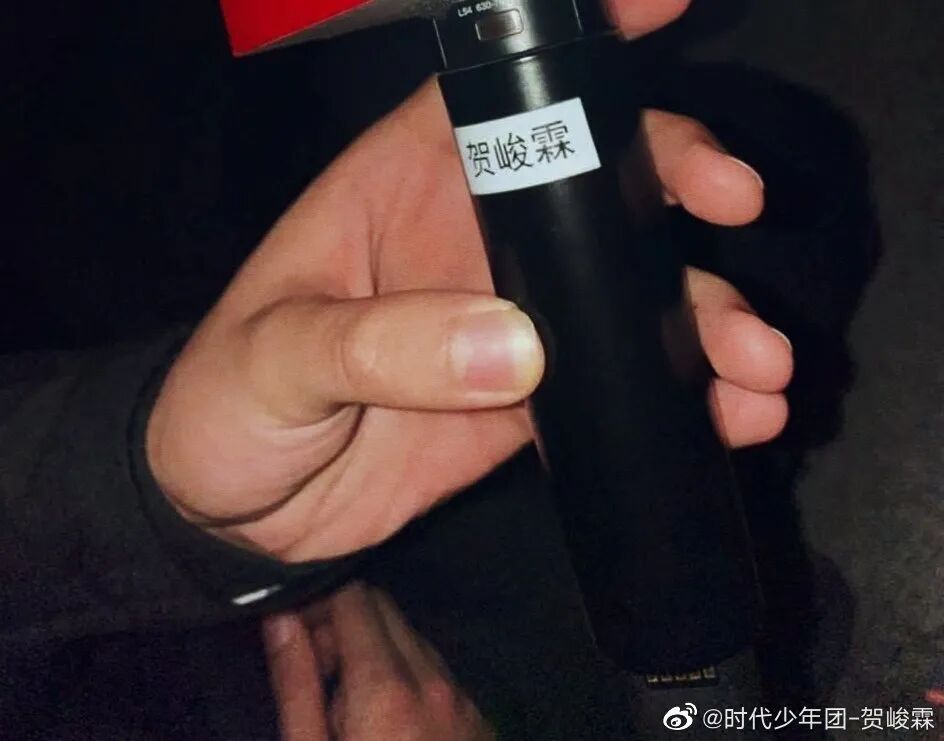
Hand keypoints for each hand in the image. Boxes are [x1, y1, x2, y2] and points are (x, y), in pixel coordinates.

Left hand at [145, 0, 791, 560]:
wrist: (240, 511)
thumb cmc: (225, 405)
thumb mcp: (276, 357)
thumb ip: (378, 346)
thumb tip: (516, 348)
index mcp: (401, 187)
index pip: (497, 95)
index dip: (581, 51)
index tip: (664, 10)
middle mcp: (469, 239)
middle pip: (593, 187)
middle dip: (675, 191)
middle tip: (735, 214)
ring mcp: (507, 322)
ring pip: (623, 297)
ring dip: (698, 320)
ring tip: (754, 366)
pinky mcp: (528, 401)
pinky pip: (616, 387)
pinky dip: (676, 400)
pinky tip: (730, 416)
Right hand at [263, 583, 493, 740]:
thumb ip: (296, 684)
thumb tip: (281, 616)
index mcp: (385, 688)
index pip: (353, 597)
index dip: (318, 601)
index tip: (295, 625)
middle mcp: (433, 680)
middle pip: (385, 609)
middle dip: (346, 622)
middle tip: (317, 667)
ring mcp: (463, 699)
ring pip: (413, 638)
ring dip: (378, 649)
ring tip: (348, 702)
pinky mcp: (479, 719)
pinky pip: (439, 671)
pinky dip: (409, 675)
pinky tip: (388, 718)